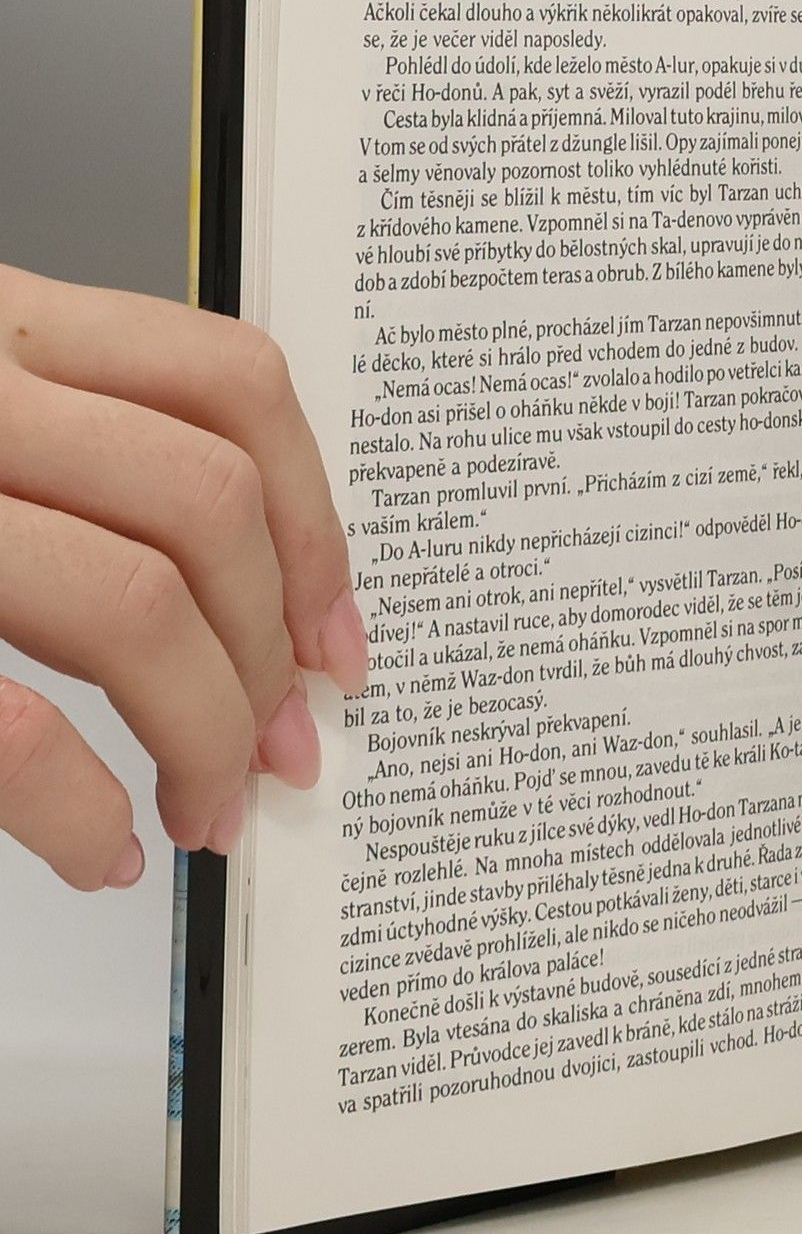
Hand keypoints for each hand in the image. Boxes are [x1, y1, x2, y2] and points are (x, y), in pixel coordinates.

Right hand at [0, 266, 363, 890]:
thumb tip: (252, 593)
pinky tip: (99, 847)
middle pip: (206, 506)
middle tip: (281, 746)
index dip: (314, 522)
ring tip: (207, 805)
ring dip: (202, 731)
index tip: (335, 633)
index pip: (230, 385)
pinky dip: (78, 805)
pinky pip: (2, 718)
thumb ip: (66, 447)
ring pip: (133, 601)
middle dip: (272, 652)